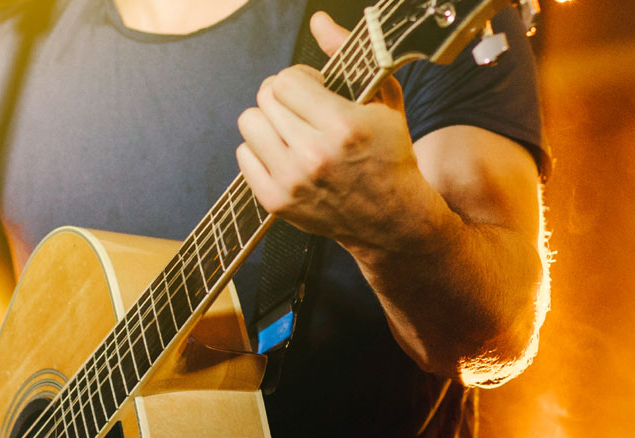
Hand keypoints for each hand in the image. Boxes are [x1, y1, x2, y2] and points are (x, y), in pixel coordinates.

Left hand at [236, 12, 430, 253]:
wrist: (390, 219)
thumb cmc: (389, 155)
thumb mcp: (384, 101)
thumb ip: (348, 55)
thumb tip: (318, 21)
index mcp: (344, 126)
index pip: (286, 80)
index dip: (300, 79)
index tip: (314, 90)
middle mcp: (315, 155)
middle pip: (265, 99)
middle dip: (283, 97)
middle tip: (302, 110)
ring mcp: (292, 181)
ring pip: (249, 124)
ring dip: (267, 122)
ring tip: (290, 131)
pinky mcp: (276, 202)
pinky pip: (243, 156)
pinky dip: (259, 150)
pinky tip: (283, 153)